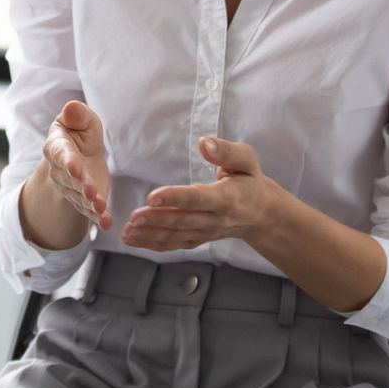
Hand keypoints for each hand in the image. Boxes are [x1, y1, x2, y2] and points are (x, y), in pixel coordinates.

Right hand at [40, 100, 113, 230]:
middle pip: (70, 179)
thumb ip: (77, 115)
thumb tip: (71, 107)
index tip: (74, 167)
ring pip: (79, 197)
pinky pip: (88, 210)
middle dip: (80, 186)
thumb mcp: (82, 120)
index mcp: (57, 146)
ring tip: (100, 207)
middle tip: (90, 192)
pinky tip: (106, 222)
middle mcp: (60, 170)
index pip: (60, 154)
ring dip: (90, 203)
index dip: (67, 161)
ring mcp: (71, 188)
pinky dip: (97, 217)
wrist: (80, 155)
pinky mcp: (84, 200)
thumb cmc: (80, 133)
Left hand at [121, 136, 282, 250]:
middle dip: (156, 220)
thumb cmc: (249, 181)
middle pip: (183, 220)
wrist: (260, 213)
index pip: (198, 198)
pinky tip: (134, 240)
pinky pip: (175, 244)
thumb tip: (205, 143)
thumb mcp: (245, 161)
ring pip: (176, 236)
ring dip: (150, 235)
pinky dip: (153, 244)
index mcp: (227, 198)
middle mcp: (215, 219)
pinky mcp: (198, 239)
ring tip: (128, 232)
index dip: (176, 198)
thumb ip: (226, 151)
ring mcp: (206, 232)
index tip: (153, 196)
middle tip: (133, 217)